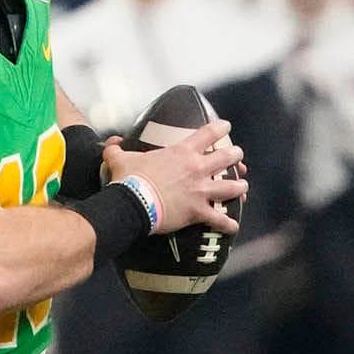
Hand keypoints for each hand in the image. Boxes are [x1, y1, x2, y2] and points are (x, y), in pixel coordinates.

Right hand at [103, 121, 247, 235]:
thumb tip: (110, 144)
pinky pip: (219, 220)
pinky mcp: (198, 211)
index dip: (220, 128)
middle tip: (238, 156)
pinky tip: (234, 226)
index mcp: (182, 152)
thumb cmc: (129, 179)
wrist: (133, 203)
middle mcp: (197, 169)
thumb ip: (116, 149)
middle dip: (236, 156)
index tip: (226, 126)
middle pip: (227, 158)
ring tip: (243, 187)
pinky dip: (228, 224)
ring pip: (231, 187)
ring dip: (239, 187)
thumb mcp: (120, 159)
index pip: (208, 133)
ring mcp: (201, 191)